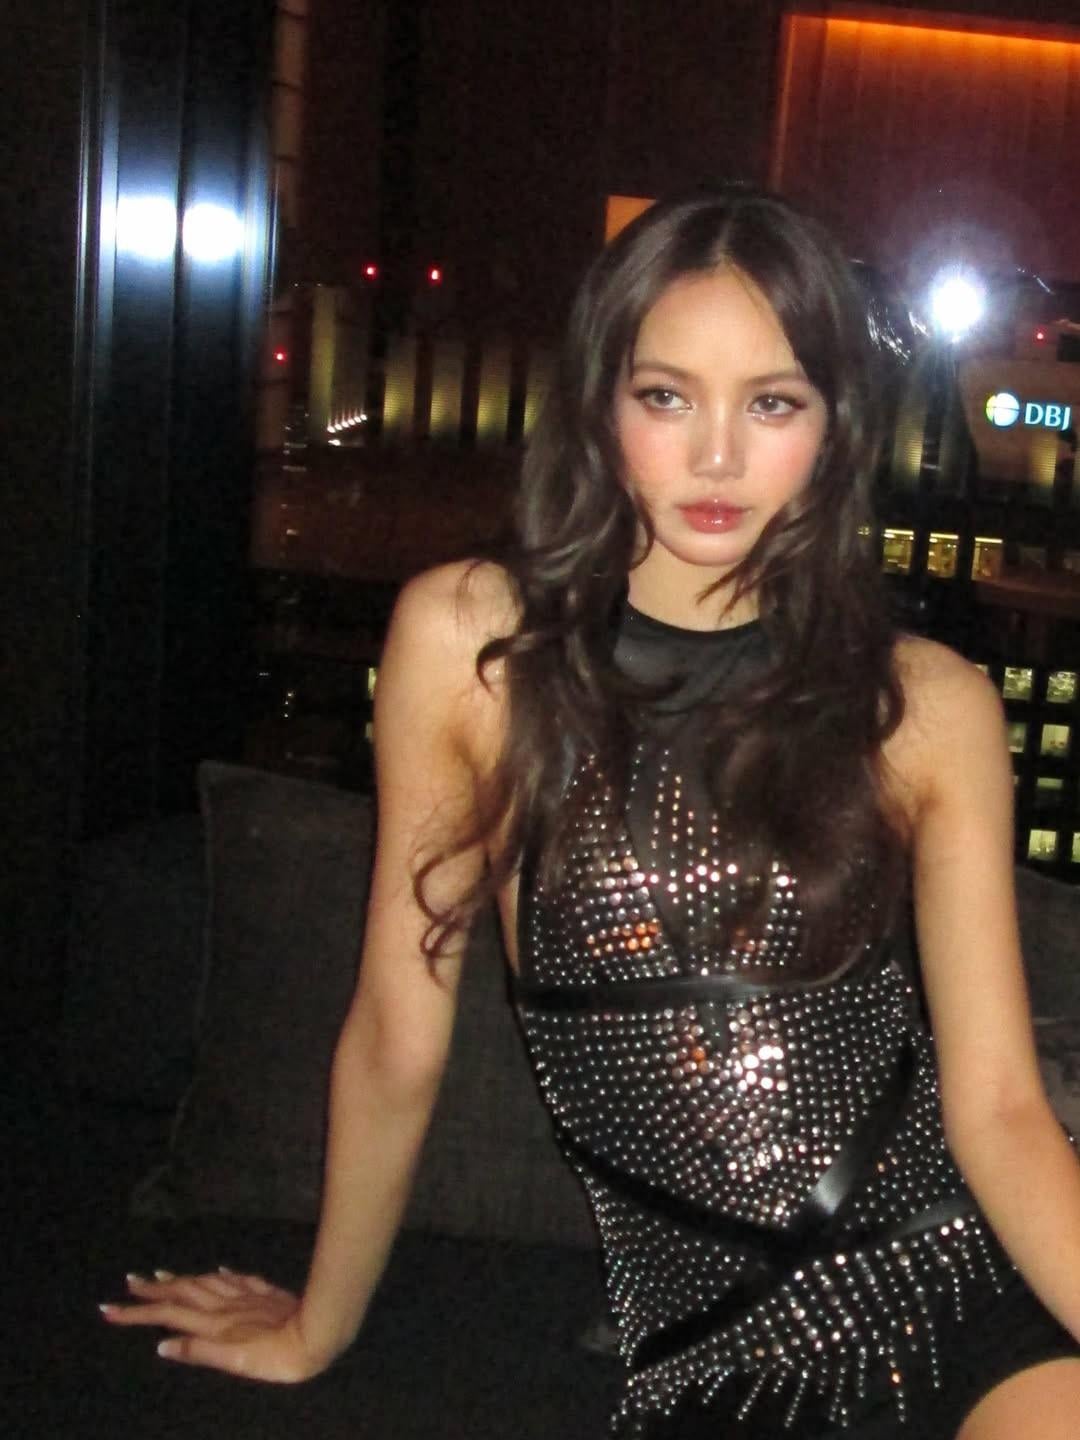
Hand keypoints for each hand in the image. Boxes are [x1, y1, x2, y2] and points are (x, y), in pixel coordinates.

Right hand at [100, 1267, 325, 1381]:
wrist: (316, 1331)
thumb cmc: (275, 1357)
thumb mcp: (234, 1362)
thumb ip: (199, 1351)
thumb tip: (162, 1345)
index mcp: (214, 1322)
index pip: (167, 1314)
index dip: (138, 1312)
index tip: (110, 1308)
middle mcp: (225, 1304)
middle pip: (182, 1291)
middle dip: (153, 1289)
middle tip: (129, 1282)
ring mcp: (245, 1294)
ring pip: (205, 1281)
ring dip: (181, 1278)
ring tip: (161, 1274)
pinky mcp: (264, 1291)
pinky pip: (236, 1279)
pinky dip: (220, 1275)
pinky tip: (218, 1271)